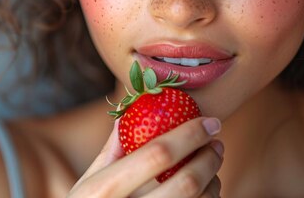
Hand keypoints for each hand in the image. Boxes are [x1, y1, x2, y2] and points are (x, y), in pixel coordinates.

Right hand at [67, 117, 223, 197]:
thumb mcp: (86, 183)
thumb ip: (109, 151)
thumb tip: (127, 114)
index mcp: (106, 189)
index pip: (158, 154)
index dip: (189, 135)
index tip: (209, 121)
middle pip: (187, 182)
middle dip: (209, 158)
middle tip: (216, 143)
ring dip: (213, 181)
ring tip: (211, 166)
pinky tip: (206, 190)